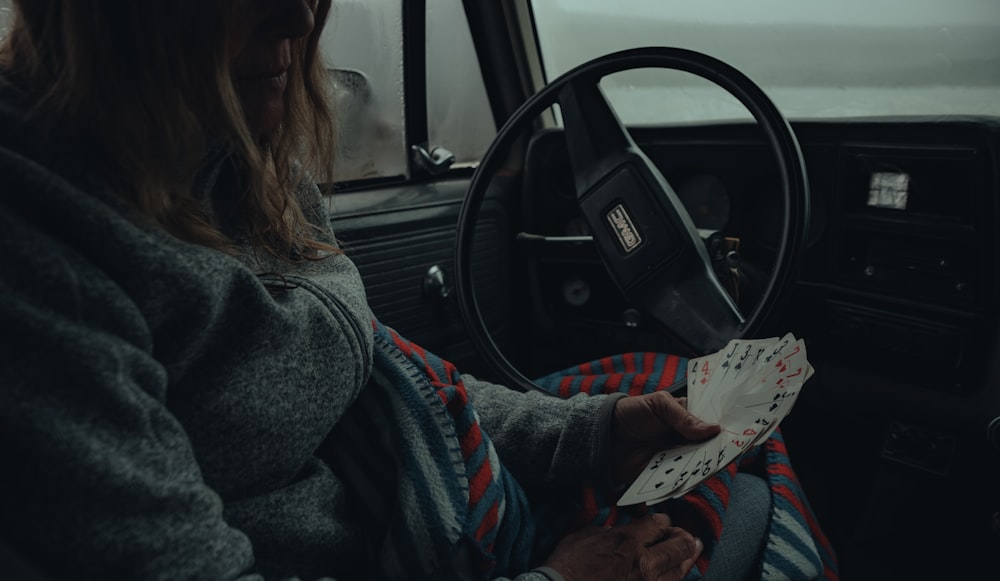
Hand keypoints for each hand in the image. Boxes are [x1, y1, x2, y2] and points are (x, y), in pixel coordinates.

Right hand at [543, 513, 701, 580]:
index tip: (660, 524)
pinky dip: (671, 578)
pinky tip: (672, 574)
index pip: (661, 523)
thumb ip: (609, 530)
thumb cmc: (567, 566)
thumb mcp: (584, 535)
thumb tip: (620, 528)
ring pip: (680, 571)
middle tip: (684, 538)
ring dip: (684, 560)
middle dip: (684, 538)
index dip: (662, 522)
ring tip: (688, 554)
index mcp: (628, 541)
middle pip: (681, 545)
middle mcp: (644, 563)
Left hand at [610, 391, 720, 484]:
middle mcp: (688, 440)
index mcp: (689, 418)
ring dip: (706, 466)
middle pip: (712, 448)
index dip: (729, 428)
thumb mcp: (659, 405)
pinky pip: (681, 481)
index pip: (715, 423)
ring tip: (710, 464)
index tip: (745, 432)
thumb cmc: (632, 413)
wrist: (605, 436)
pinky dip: (687, 481)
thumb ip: (684, 417)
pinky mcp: (667, 476)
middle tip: (729, 451)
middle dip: (721, 450)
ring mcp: (679, 459)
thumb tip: (714, 429)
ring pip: (700, 466)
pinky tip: (690, 478)